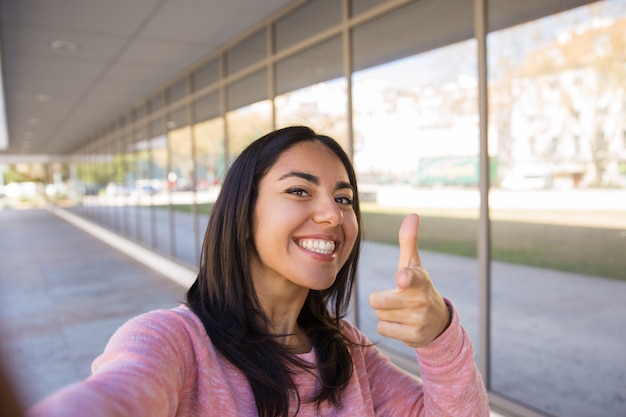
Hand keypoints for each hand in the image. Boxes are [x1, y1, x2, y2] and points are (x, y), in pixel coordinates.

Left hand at [369, 214, 449, 347]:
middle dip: (381, 299)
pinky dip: (388, 326)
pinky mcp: (413, 337)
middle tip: (396, 298)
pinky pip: (383, 329)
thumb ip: (409, 241)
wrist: (437, 322)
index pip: (412, 278)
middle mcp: (421, 301)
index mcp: (420, 280)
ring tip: (401, 310)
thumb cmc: (417, 286)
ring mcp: (418, 321)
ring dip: (386, 313)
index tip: (402, 278)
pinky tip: (402, 323)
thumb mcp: (413, 264)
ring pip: (380, 315)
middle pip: (377, 301)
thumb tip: (412, 215)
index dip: (406, 278)